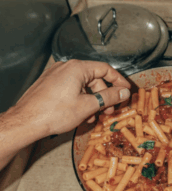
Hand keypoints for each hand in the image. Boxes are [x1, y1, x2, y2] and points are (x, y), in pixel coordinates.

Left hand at [13, 60, 130, 135]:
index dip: (118, 80)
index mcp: (77, 68)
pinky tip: (81, 114)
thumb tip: (123, 92)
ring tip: (93, 116)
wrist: (26, 122)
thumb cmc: (53, 113)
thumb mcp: (87, 106)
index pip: (105, 69)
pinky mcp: (51, 84)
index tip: (125, 90)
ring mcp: (57, 75)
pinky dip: (80, 100)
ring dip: (92, 100)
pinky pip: (72, 89)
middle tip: (109, 109)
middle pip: (94, 79)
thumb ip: (109, 97)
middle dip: (104, 96)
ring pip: (83, 86)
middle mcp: (66, 68)